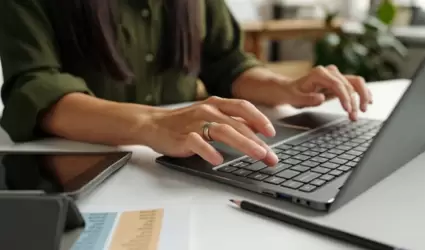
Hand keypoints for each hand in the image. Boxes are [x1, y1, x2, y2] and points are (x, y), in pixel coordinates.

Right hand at [145, 96, 278, 165]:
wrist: (153, 124)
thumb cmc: (184, 122)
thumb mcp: (210, 116)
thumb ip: (231, 120)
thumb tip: (256, 129)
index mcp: (216, 104)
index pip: (243, 107)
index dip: (260, 118)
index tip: (272, 133)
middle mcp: (208, 110)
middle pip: (238, 123)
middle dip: (258, 141)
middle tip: (271, 156)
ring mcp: (195, 123)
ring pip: (223, 131)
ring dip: (243, 143)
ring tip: (258, 155)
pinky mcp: (182, 137)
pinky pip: (198, 143)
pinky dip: (209, 151)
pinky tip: (218, 161)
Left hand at [284, 65, 372, 120]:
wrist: (290, 89)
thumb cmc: (292, 93)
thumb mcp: (294, 98)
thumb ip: (307, 98)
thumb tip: (321, 98)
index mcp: (319, 73)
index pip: (338, 85)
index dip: (345, 97)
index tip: (347, 110)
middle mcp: (330, 71)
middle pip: (349, 84)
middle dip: (354, 101)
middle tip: (354, 116)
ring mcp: (336, 75)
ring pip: (356, 83)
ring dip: (362, 97)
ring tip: (363, 111)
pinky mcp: (339, 81)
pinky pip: (355, 85)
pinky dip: (362, 93)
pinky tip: (368, 101)